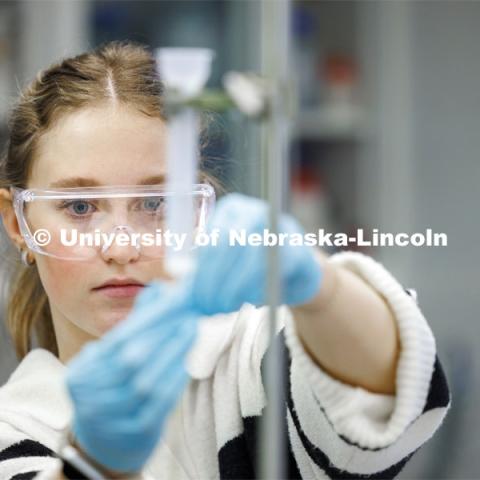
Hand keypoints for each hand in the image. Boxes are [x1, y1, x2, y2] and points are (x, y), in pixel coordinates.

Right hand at [65, 279, 197, 473]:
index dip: (147, 319)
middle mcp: (89, 396)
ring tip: (190, 330)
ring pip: (145, 379)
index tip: (173, 302)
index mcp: (81, 372)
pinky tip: (186, 361)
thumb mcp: (115, 360)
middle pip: (130, 357)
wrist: (107, 445)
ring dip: (172, 352)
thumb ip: (137, 325)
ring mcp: (109, 417)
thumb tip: (159, 288)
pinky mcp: (133, 432)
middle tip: (186, 312)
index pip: (117, 339)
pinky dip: (174, 378)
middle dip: (162, 332)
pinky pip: (158, 402)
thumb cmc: (114, 391)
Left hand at [188, 193, 322, 314]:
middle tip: (208, 306)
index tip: (196, 296)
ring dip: (234, 287)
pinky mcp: (297, 248)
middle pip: (229, 245)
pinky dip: (256, 288)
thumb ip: (208, 269)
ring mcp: (278, 227)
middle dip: (215, 280)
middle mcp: (255, 210)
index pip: (212, 239)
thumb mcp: (227, 261)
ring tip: (223, 307)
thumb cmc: (255, 265)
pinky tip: (247, 301)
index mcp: (233, 208)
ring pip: (249, 258)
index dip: (202, 270)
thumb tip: (184, 290)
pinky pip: (272, 270)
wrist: (299, 269)